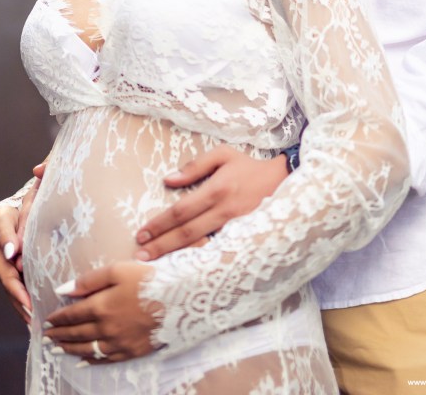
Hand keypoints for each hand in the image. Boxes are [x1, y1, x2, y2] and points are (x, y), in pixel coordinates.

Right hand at [0, 177, 40, 320]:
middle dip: (14, 286)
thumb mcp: (35, 187)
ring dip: (19, 300)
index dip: (8, 240)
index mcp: (0, 218)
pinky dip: (23, 301)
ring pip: (8, 282)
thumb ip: (40, 176)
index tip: (14, 253)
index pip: (2, 227)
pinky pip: (16, 287)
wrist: (30, 205)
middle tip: (27, 302)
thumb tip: (39, 169)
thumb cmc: (34, 195)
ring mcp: (3, 257)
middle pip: (2, 266)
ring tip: (32, 317)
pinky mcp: (13, 268)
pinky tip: (33, 316)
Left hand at [44, 262, 158, 362]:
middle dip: (59, 335)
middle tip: (47, 337)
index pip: (72, 315)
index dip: (58, 318)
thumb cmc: (149, 279)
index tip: (48, 321)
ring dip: (70, 349)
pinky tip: (82, 361)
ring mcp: (118, 342)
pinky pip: (105, 359)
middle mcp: (105, 328)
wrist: (180, 300)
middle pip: (76, 333)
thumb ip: (88, 280)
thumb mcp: (118, 270)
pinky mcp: (131, 351)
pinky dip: (90, 361)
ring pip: (87, 349)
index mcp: (100, 306)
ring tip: (57, 349)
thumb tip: (62, 290)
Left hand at [135, 147, 287, 259]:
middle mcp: (225, 212)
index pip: (181, 211)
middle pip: (187, 233)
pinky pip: (218, 252)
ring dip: (178, 256)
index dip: (160, 223)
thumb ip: (195, 167)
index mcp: (217, 190)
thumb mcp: (223, 155)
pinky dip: (200, 261)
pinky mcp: (244, 238)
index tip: (141, 233)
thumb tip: (168, 179)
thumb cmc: (249, 167)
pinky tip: (185, 269)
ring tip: (156, 266)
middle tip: (140, 255)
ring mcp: (236, 228)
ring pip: (202, 246)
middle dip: (162, 245)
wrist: (285, 182)